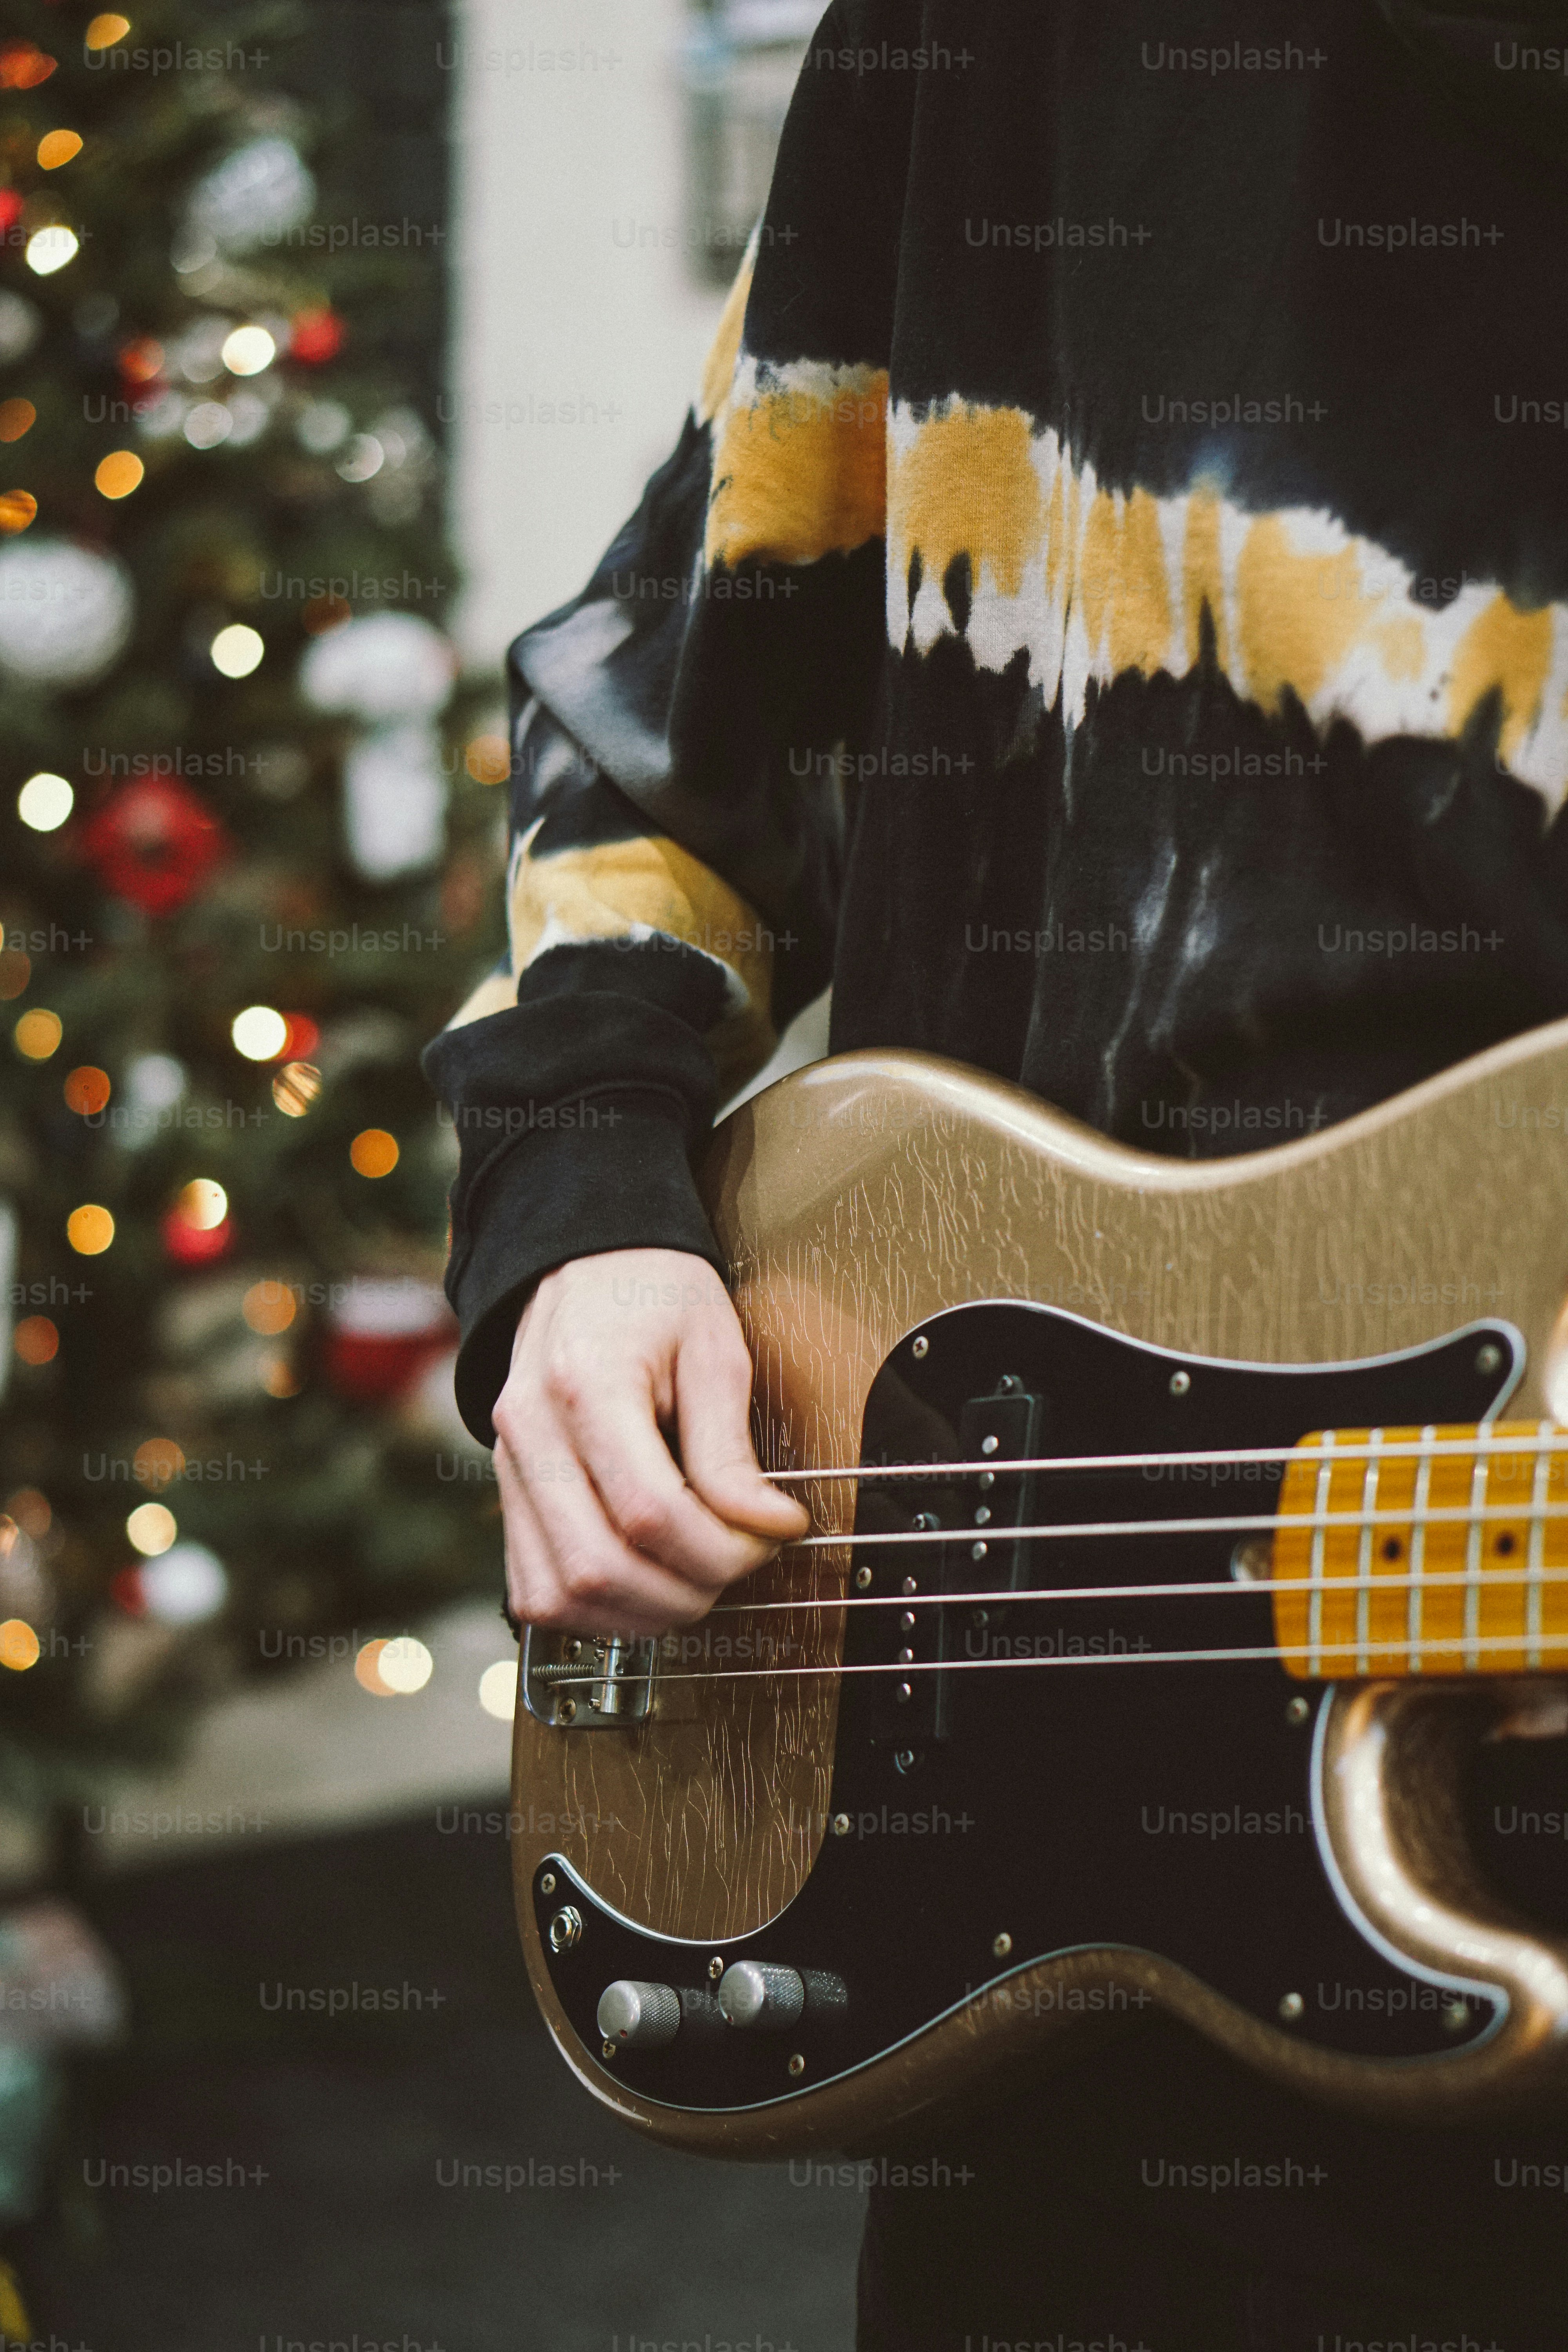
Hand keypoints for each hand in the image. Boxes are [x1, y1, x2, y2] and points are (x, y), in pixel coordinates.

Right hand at [493, 1247, 808, 1636]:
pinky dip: (595, 1610)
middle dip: (687, 1590)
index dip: (723, 1547)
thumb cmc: (654, 1295)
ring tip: (698, 1580)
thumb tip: (769, 1525)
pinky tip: (647, 1585)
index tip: (775, 1535)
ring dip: (640, 1612)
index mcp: (584, 1383)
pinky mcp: (507, 1494)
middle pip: (599, 1564)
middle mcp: (529, 1432)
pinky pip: (535, 1589)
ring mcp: (507, 1467)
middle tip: (740, 1565)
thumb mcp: (714, 1347)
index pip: (650, 1510)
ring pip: (559, 1593)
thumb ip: (731, 1445)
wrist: (586, 1262)